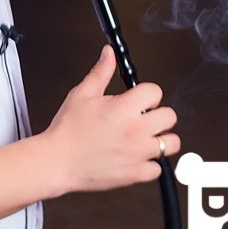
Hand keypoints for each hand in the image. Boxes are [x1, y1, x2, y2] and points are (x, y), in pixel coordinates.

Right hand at [38, 46, 180, 195]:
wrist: (56, 162)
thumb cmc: (67, 130)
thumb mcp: (82, 94)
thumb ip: (101, 71)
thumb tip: (108, 54)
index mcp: (124, 108)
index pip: (155, 91)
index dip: (147, 94)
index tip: (140, 100)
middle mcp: (135, 130)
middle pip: (170, 116)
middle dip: (158, 115)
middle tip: (145, 118)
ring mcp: (137, 153)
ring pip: (172, 143)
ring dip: (161, 139)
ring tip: (147, 138)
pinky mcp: (134, 174)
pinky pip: (157, 169)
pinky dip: (150, 165)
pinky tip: (137, 158)